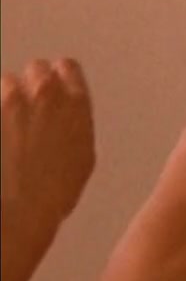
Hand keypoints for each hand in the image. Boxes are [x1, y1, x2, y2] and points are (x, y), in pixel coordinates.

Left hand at [0, 58, 95, 226]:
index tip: (56, 90)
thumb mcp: (82, 160)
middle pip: (37, 69)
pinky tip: (3, 141)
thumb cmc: (50, 195)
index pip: (68, 68)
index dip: (61, 79)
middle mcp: (45, 94)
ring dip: (6, 101)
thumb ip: (76, 125)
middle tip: (27, 113)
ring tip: (8, 132)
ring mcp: (11, 99)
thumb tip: (68, 116)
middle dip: (31, 86)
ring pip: (6, 83)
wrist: (15, 211)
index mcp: (76, 106)